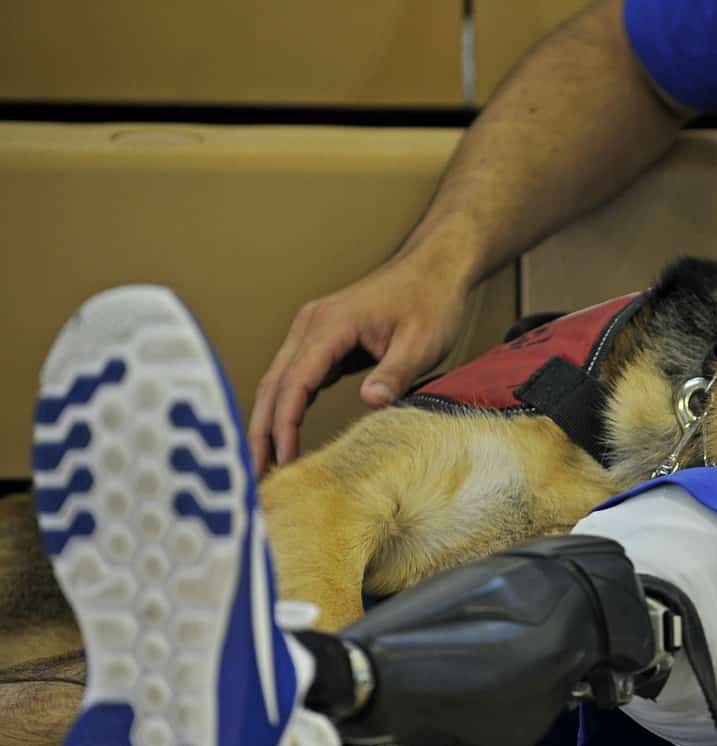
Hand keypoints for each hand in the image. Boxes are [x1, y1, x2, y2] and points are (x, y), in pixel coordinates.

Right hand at [250, 261, 465, 475]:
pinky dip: (287, 410)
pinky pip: (295, 380)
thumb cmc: (430, 301)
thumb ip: (395, 372)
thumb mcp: (421, 341)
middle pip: (274, 384)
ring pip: (278, 383)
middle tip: (253, 476)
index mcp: (330, 325)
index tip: (282, 460)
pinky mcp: (322, 342)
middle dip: (261, 431)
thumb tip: (370, 401)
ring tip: (263, 466)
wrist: (434, 268)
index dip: (284, 424)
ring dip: (268, 423)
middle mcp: (310, 325)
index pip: (295, 381)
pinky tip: (284, 440)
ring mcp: (312, 332)